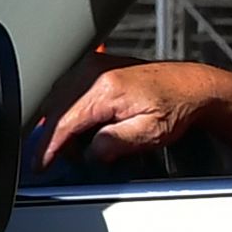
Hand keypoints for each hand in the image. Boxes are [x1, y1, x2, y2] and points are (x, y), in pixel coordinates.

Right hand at [38, 58, 231, 167]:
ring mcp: (92, 66)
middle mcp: (94, 72)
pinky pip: (67, 90)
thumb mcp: (149, 134)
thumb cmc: (177, 107)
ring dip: (60, 124)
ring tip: (79, 144)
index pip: (62, 123)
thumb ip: (113, 144)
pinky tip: (82, 125)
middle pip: (54, 110)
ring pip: (57, 100)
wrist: (192, 87)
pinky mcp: (95, 66)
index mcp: (105, 89)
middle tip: (66, 159)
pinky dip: (67, 110)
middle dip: (54, 138)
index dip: (48, 148)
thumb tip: (88, 153)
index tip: (39, 165)